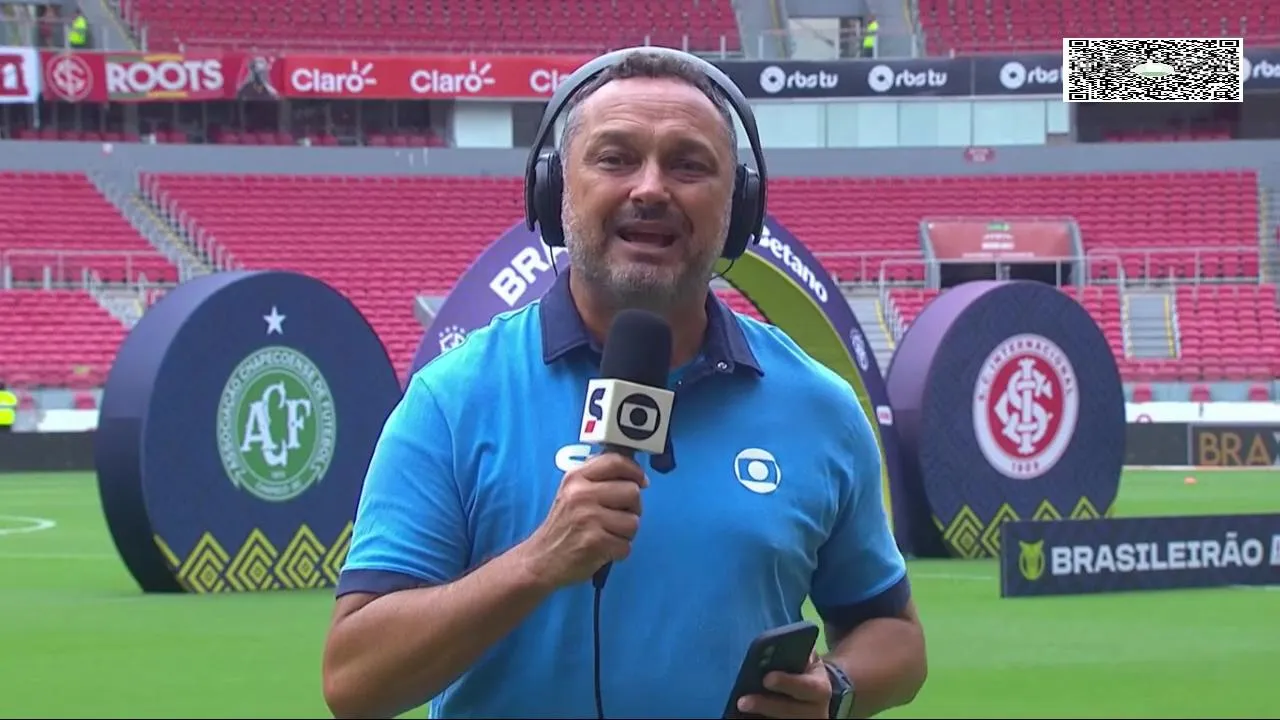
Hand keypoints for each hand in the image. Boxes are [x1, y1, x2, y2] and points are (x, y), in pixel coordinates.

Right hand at [520, 453, 647, 587]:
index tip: (640, 481)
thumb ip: (597, 478)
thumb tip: (631, 471)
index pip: (615, 462)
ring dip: (625, 533)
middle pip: (632, 492)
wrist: (541, 559)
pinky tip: (603, 549)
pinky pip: (626, 545)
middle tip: (618, 516)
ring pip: (633, 522)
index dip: (634, 471)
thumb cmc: (562, 526)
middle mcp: (581, 494)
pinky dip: (619, 551)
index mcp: (576, 477)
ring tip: (607, 534)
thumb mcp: (571, 491)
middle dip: (632, 508)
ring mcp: (589, 518)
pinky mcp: (595, 543)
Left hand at [737, 652, 831, 718]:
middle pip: (789, 711)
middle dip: (765, 705)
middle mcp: (815, 711)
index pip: (806, 686)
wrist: (815, 691)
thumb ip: (796, 651)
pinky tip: (739, 716)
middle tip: (742, 702)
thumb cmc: (805, 669)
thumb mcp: (807, 658)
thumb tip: (768, 649)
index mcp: (820, 688)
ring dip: (759, 716)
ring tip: (739, 708)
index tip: (766, 679)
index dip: (786, 683)